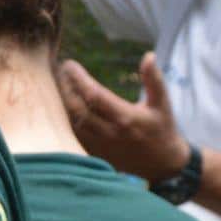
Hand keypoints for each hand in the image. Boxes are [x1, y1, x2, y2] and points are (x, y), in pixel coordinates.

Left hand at [56, 54, 191, 180]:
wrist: (162, 164)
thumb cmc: (162, 128)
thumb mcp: (162, 103)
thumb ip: (154, 79)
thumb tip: (149, 55)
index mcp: (125, 117)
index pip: (94, 95)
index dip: (78, 78)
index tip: (69, 64)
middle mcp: (110, 133)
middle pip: (77, 108)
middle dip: (64, 87)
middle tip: (58, 71)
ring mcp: (100, 146)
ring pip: (72, 122)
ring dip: (62, 102)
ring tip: (57, 84)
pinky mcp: (95, 154)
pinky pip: (73, 135)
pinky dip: (65, 118)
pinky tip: (61, 105)